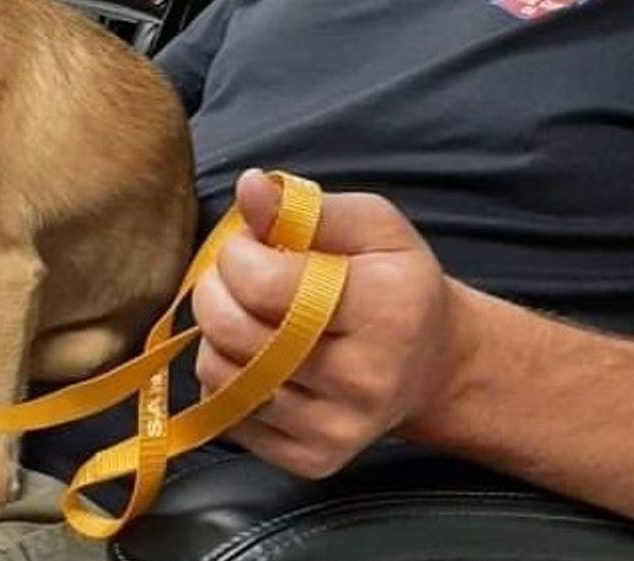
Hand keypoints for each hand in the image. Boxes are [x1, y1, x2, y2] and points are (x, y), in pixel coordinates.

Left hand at [193, 169, 475, 477]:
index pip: (264, 285)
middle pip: (233, 331)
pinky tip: (259, 357)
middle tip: (236, 276)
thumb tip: (248, 188)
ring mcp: (336, 429)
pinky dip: (228, 378)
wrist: (433, 365)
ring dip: (217, 335)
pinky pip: (227, 414)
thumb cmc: (396, 284)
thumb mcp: (373, 227)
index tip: (251, 245)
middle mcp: (363, 379)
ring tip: (250, 315)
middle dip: (215, 291)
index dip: (237, 254)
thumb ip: (306, 207)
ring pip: (220, 375)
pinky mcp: (311, 460)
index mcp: (384, 310)